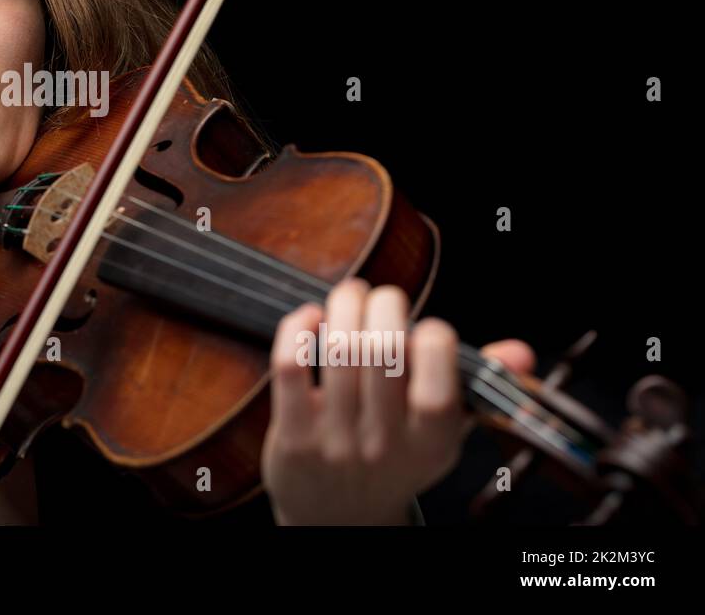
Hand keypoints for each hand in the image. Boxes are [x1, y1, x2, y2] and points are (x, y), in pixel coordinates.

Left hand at [260, 276, 533, 523]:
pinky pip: (290, 368)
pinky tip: (310, 318)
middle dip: (385, 304)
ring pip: (339, 350)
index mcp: (432, 443)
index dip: (434, 340)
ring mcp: (336, 442)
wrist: (336, 516)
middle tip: (383, 296)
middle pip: (384, 352)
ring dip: (345, 305)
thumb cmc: (393, 454)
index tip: (427, 328)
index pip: (439, 385)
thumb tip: (520, 352)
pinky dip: (297, 330)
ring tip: (352, 295)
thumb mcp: (440, 432)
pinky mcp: (293, 437)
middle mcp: (385, 445)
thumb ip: (478, 387)